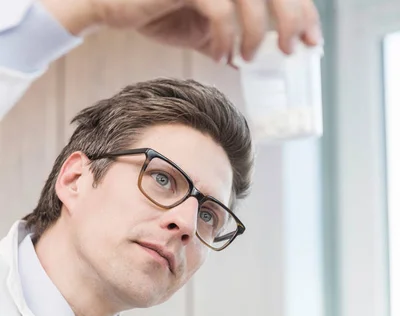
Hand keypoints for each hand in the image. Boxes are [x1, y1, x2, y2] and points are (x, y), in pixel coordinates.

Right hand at [40, 0, 321, 60]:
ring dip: (258, 31)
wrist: (113, 4)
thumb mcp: (202, 27)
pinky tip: (221, 55)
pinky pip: (219, 10)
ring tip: (249, 57)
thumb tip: (249, 60)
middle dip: (293, 18)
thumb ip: (228, 36)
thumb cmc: (157, 11)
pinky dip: (225, 37)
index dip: (302, 11)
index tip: (312, 40)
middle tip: (292, 50)